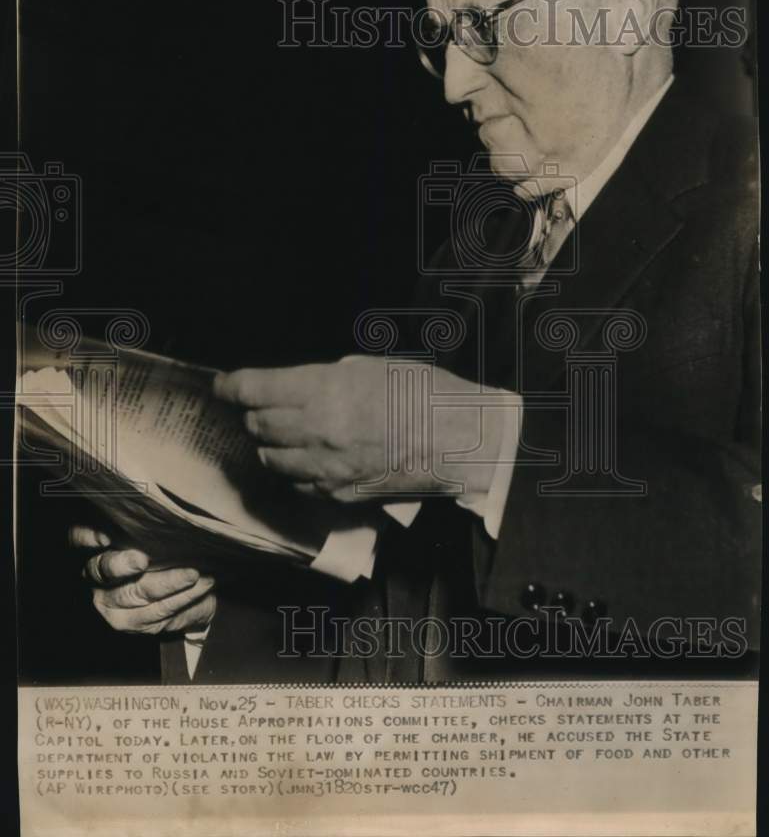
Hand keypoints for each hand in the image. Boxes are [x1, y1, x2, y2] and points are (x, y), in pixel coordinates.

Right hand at [70, 526, 216, 635]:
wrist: (186, 589)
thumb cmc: (166, 550)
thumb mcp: (155, 533)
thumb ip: (148, 524)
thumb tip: (164, 509)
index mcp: (97, 548)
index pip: (80, 538)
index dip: (88, 537)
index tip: (105, 535)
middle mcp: (98, 578)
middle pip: (103, 570)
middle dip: (122, 565)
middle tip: (143, 560)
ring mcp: (113, 604)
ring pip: (138, 593)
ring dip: (169, 583)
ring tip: (193, 573)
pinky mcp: (134, 623)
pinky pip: (160, 611)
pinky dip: (184, 597)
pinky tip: (203, 584)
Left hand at [214, 357, 517, 502]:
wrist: (462, 442)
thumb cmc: (426, 393)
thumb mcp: (374, 366)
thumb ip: (331, 377)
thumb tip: (306, 385)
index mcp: (323, 390)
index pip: (255, 390)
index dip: (231, 386)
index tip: (221, 385)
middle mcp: (315, 430)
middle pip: (258, 425)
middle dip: (253, 413)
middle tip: (259, 406)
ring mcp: (325, 466)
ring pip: (271, 459)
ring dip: (269, 444)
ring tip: (280, 434)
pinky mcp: (339, 492)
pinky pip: (297, 485)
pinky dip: (292, 472)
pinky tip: (305, 461)